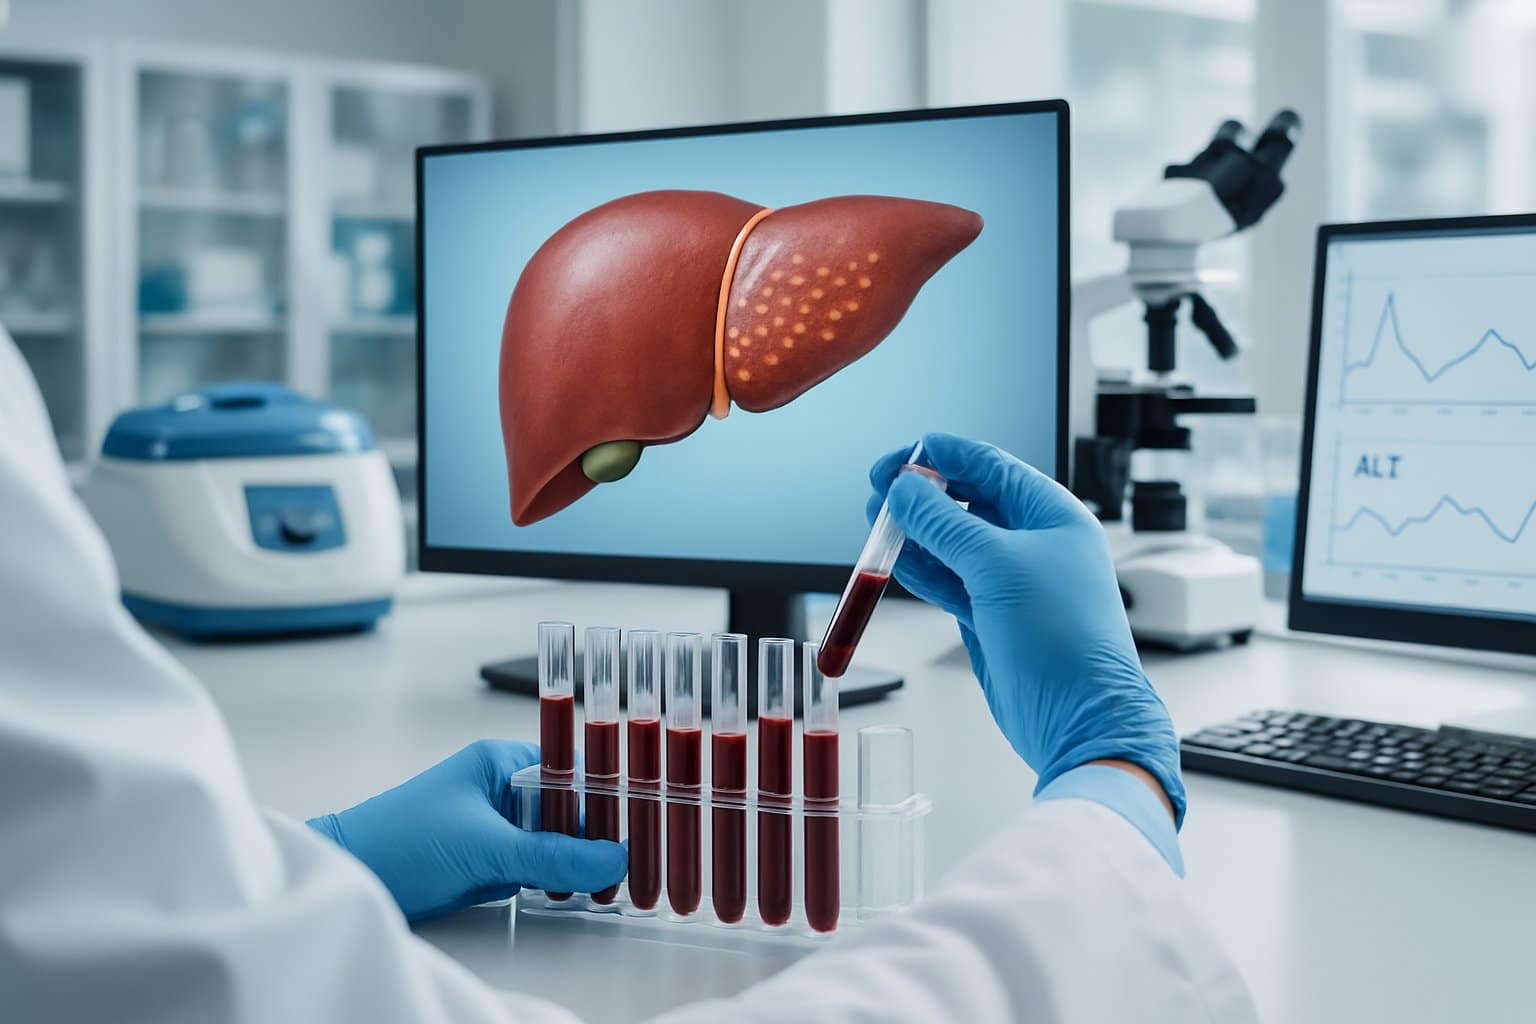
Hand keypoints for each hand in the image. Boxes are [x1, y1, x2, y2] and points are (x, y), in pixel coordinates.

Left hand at [307, 740, 626, 920]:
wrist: (346, 880)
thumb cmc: (397, 842)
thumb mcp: (484, 847)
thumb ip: (551, 856)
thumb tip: (611, 858)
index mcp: (499, 762)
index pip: (572, 769)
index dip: (608, 792)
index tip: (643, 815)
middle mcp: (500, 788)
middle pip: (570, 806)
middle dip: (599, 831)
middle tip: (636, 856)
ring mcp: (495, 826)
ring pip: (556, 838)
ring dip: (580, 858)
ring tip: (618, 878)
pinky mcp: (487, 861)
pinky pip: (537, 865)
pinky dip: (557, 878)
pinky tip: (581, 890)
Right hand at [868, 432, 1184, 824]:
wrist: (1078, 718)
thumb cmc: (1064, 640)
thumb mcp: (997, 566)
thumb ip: (945, 523)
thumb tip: (906, 491)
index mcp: (1053, 515)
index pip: (990, 466)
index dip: (942, 456)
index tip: (899, 456)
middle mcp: (1035, 544)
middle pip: (968, 501)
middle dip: (922, 494)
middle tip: (879, 489)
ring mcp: (1013, 582)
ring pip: (953, 543)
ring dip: (915, 532)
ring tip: (876, 522)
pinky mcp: (993, 615)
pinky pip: (949, 580)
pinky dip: (921, 570)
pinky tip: (895, 560)